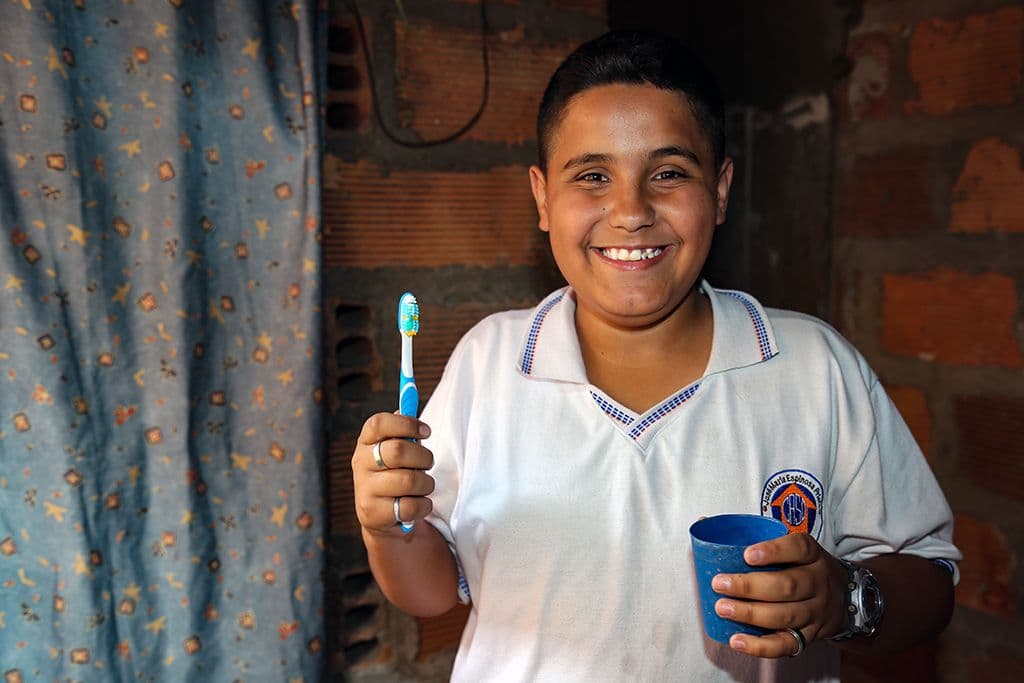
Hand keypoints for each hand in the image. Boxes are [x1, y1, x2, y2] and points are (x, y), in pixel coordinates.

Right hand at [351, 412, 433, 536]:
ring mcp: (364, 489)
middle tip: (428, 464)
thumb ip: (404, 432)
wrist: (384, 519)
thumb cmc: (396, 476)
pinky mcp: (372, 514)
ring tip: (424, 486)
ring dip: (426, 484)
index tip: (426, 431)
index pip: (379, 423)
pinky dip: (424, 506)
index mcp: (365, 442)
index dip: (406, 424)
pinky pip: (410, 506)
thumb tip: (407, 407)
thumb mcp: (398, 452)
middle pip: (398, 451)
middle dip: (424, 457)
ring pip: (409, 480)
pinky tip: (419, 504)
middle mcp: (360, 463)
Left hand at [711, 532, 848, 657]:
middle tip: (719, 584)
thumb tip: (704, 522)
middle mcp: (817, 582)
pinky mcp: (809, 636)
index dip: (773, 551)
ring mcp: (815, 612)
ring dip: (750, 614)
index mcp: (812, 555)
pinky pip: (785, 644)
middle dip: (749, 586)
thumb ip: (757, 538)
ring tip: (722, 608)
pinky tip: (737, 640)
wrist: (847, 598)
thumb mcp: (795, 548)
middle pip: (786, 586)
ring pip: (784, 615)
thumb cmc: (804, 567)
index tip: (746, 554)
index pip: (798, 548)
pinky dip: (759, 646)